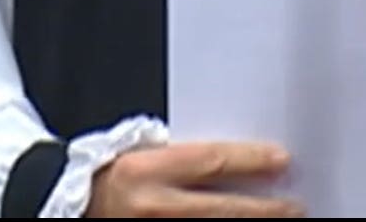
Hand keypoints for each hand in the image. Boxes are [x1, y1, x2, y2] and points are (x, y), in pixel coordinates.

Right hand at [86, 141, 301, 217]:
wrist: (70, 206)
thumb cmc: (113, 175)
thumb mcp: (145, 155)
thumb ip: (185, 158)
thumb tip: (237, 161)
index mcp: (147, 170)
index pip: (212, 161)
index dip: (251, 161)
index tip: (282, 161)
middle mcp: (152, 206)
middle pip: (222, 209)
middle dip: (264, 210)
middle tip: (295, 207)